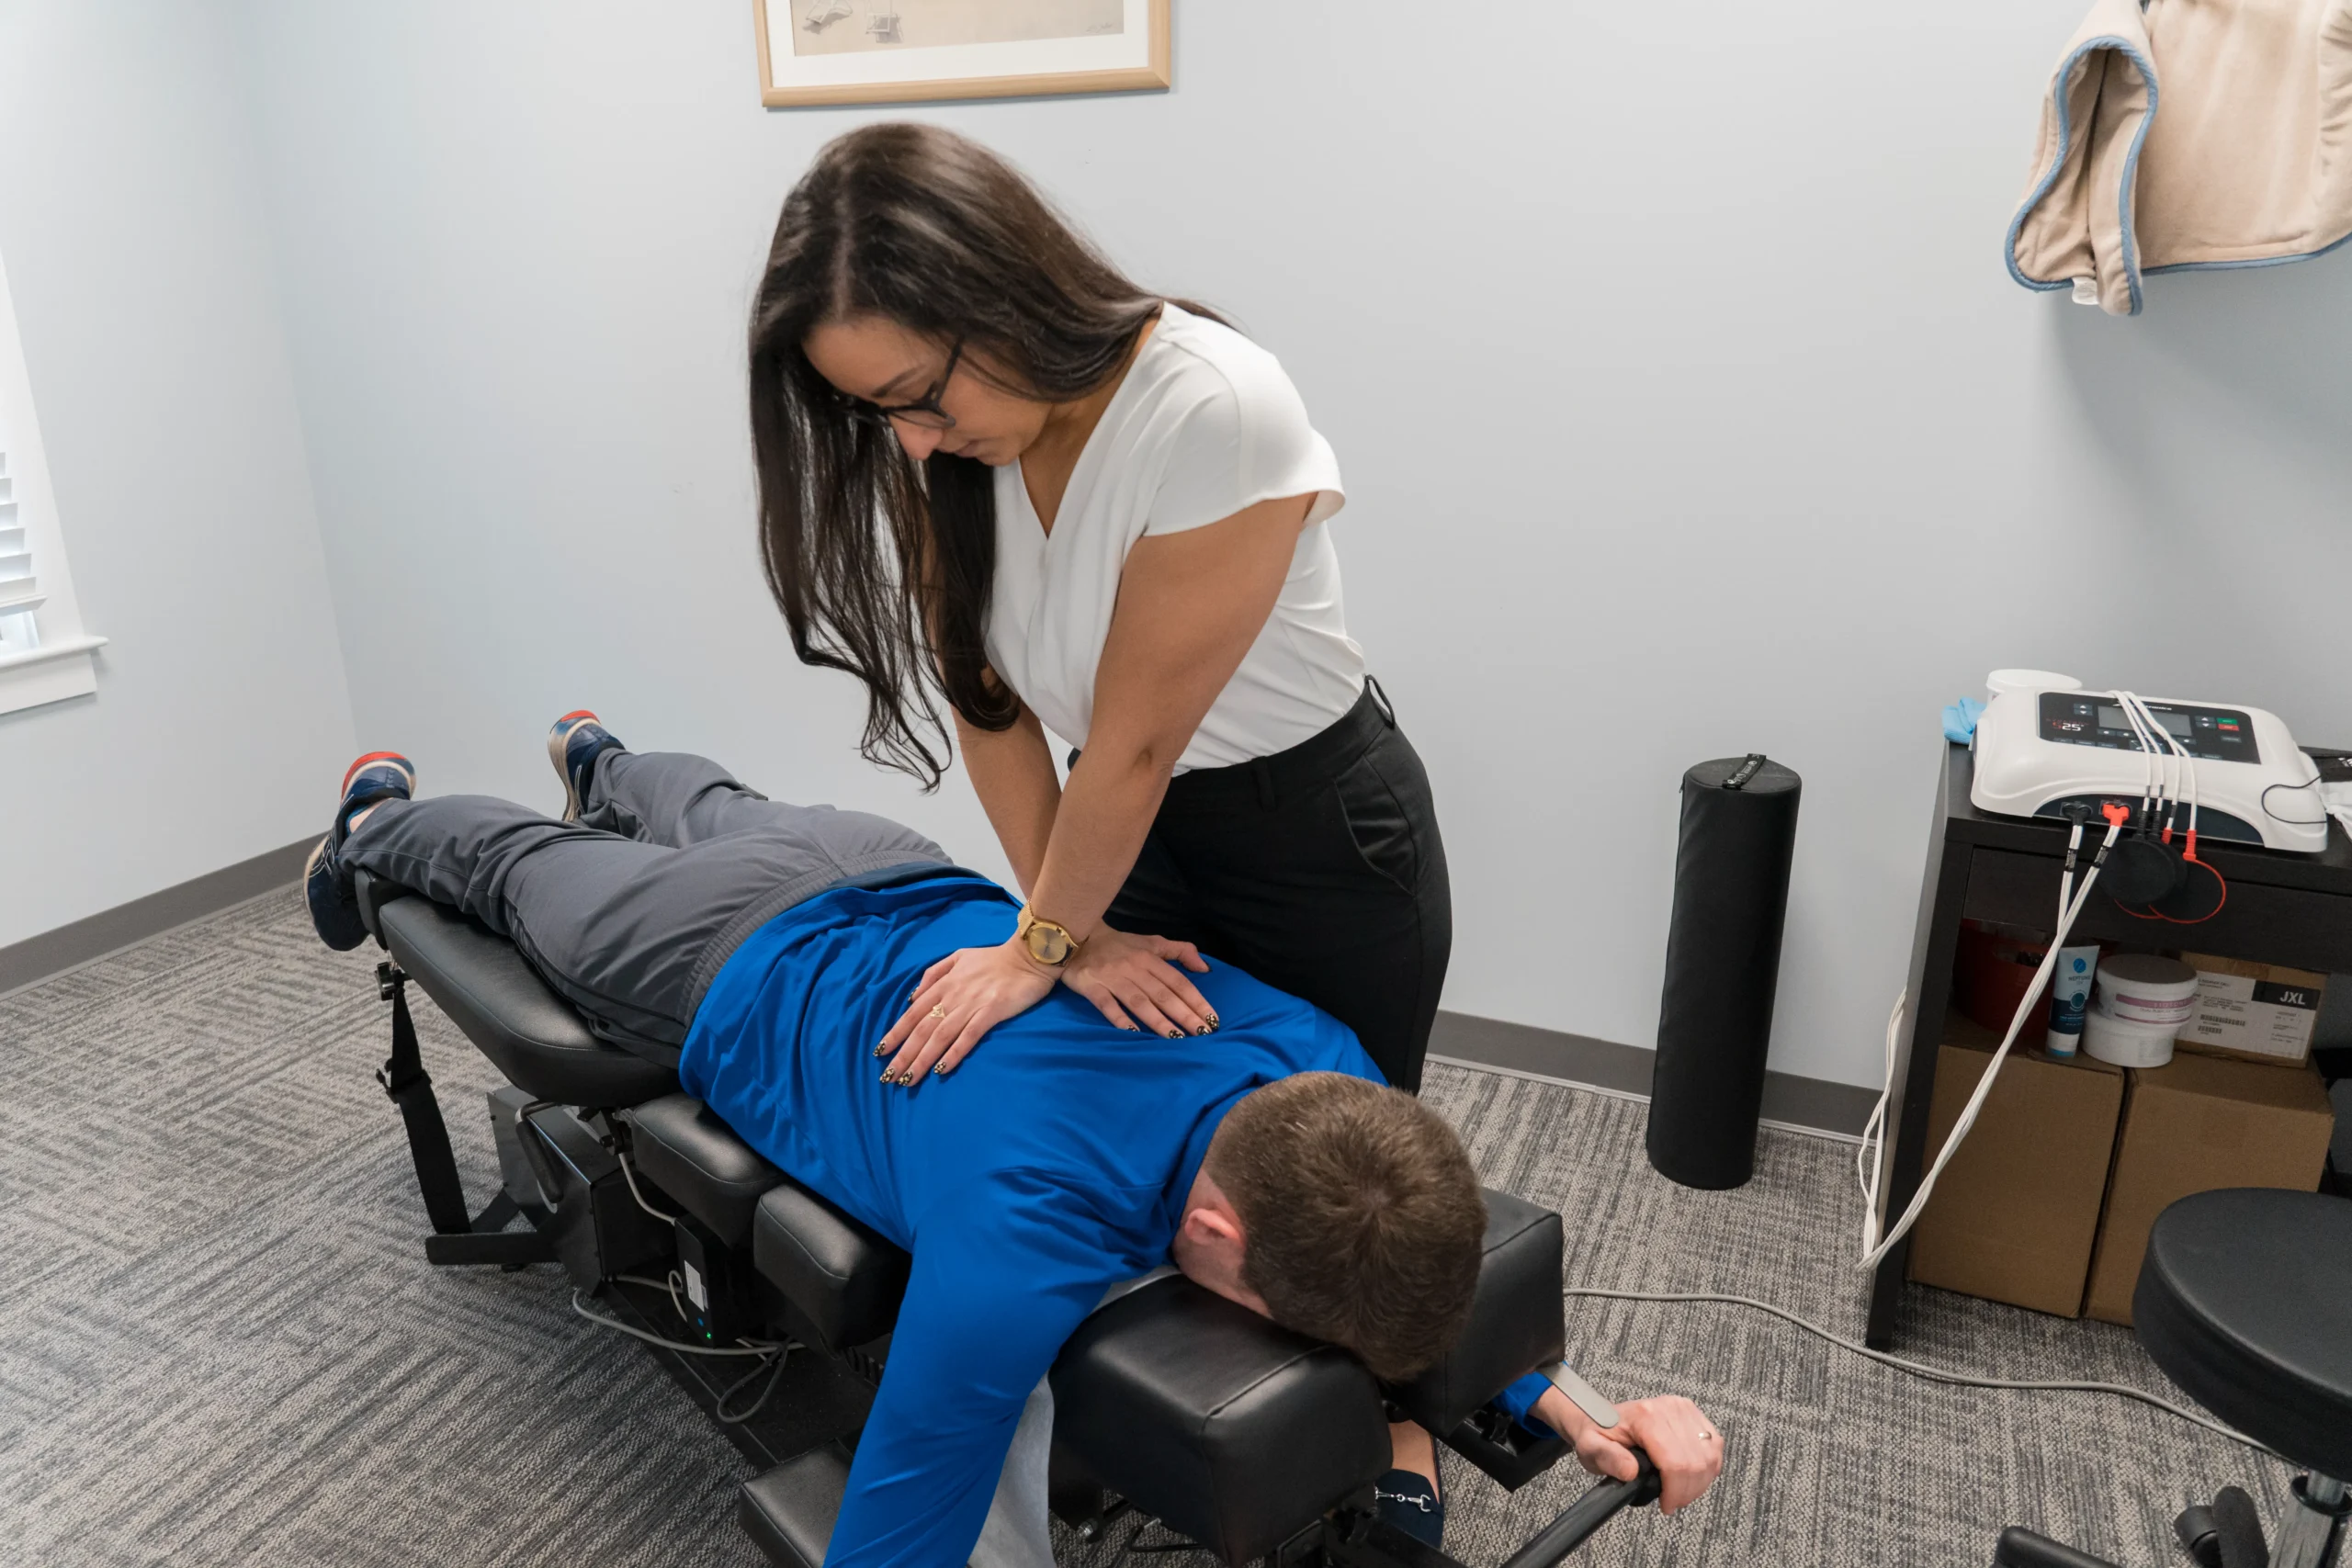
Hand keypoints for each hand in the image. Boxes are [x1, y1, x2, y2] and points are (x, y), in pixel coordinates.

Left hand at [878, 939, 1057, 1083]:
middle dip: (903, 1054)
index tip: (880, 1053)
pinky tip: (942, 1069)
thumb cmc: (993, 959)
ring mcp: (972, 1004)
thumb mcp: (958, 957)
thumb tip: (913, 997)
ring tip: (908, 1079)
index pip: (912, 1013)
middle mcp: (953, 995)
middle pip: (922, 1029)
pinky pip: (969, 1035)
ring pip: (940, 1035)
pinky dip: (954, 1052)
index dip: (895, 1034)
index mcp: (943, 983)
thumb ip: (934, 973)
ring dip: (922, 1059)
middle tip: (888, 1077)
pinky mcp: (991, 1012)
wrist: (1029, 955)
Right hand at [1060, 923, 1215, 1038]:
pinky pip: (1108, 1005)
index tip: (1212, 1019)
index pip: (1178, 982)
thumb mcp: (1152, 942)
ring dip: (1159, 1021)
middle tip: (1202, 1033)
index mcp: (1150, 958)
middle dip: (1184, 1014)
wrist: (1077, 936)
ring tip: (1176, 1038)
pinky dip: (1120, 1019)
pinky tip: (1134, 1033)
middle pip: (1163, 994)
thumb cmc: (1120, 944)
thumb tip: (1205, 969)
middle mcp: (1134, 968)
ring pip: (1140, 1002)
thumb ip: (1180, 951)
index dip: (1196, 1000)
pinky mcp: (1092, 987)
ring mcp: (1112, 978)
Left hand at [1531, 1388, 1721, 1515]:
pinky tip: (1690, 1476)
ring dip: (1699, 1481)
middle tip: (1672, 1501)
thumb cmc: (1598, 1434)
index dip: (1675, 1491)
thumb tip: (1630, 1471)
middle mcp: (1669, 1408)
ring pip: (1709, 1456)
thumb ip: (1608, 1459)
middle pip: (1696, 1462)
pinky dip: (1707, 1467)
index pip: (1675, 1462)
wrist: (1600, 1418)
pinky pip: (1714, 1447)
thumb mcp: (1592, 1448)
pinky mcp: (1693, 1414)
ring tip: (1679, 1491)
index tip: (1666, 1504)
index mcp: (1646, 1416)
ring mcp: (1684, 1409)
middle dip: (1687, 1490)